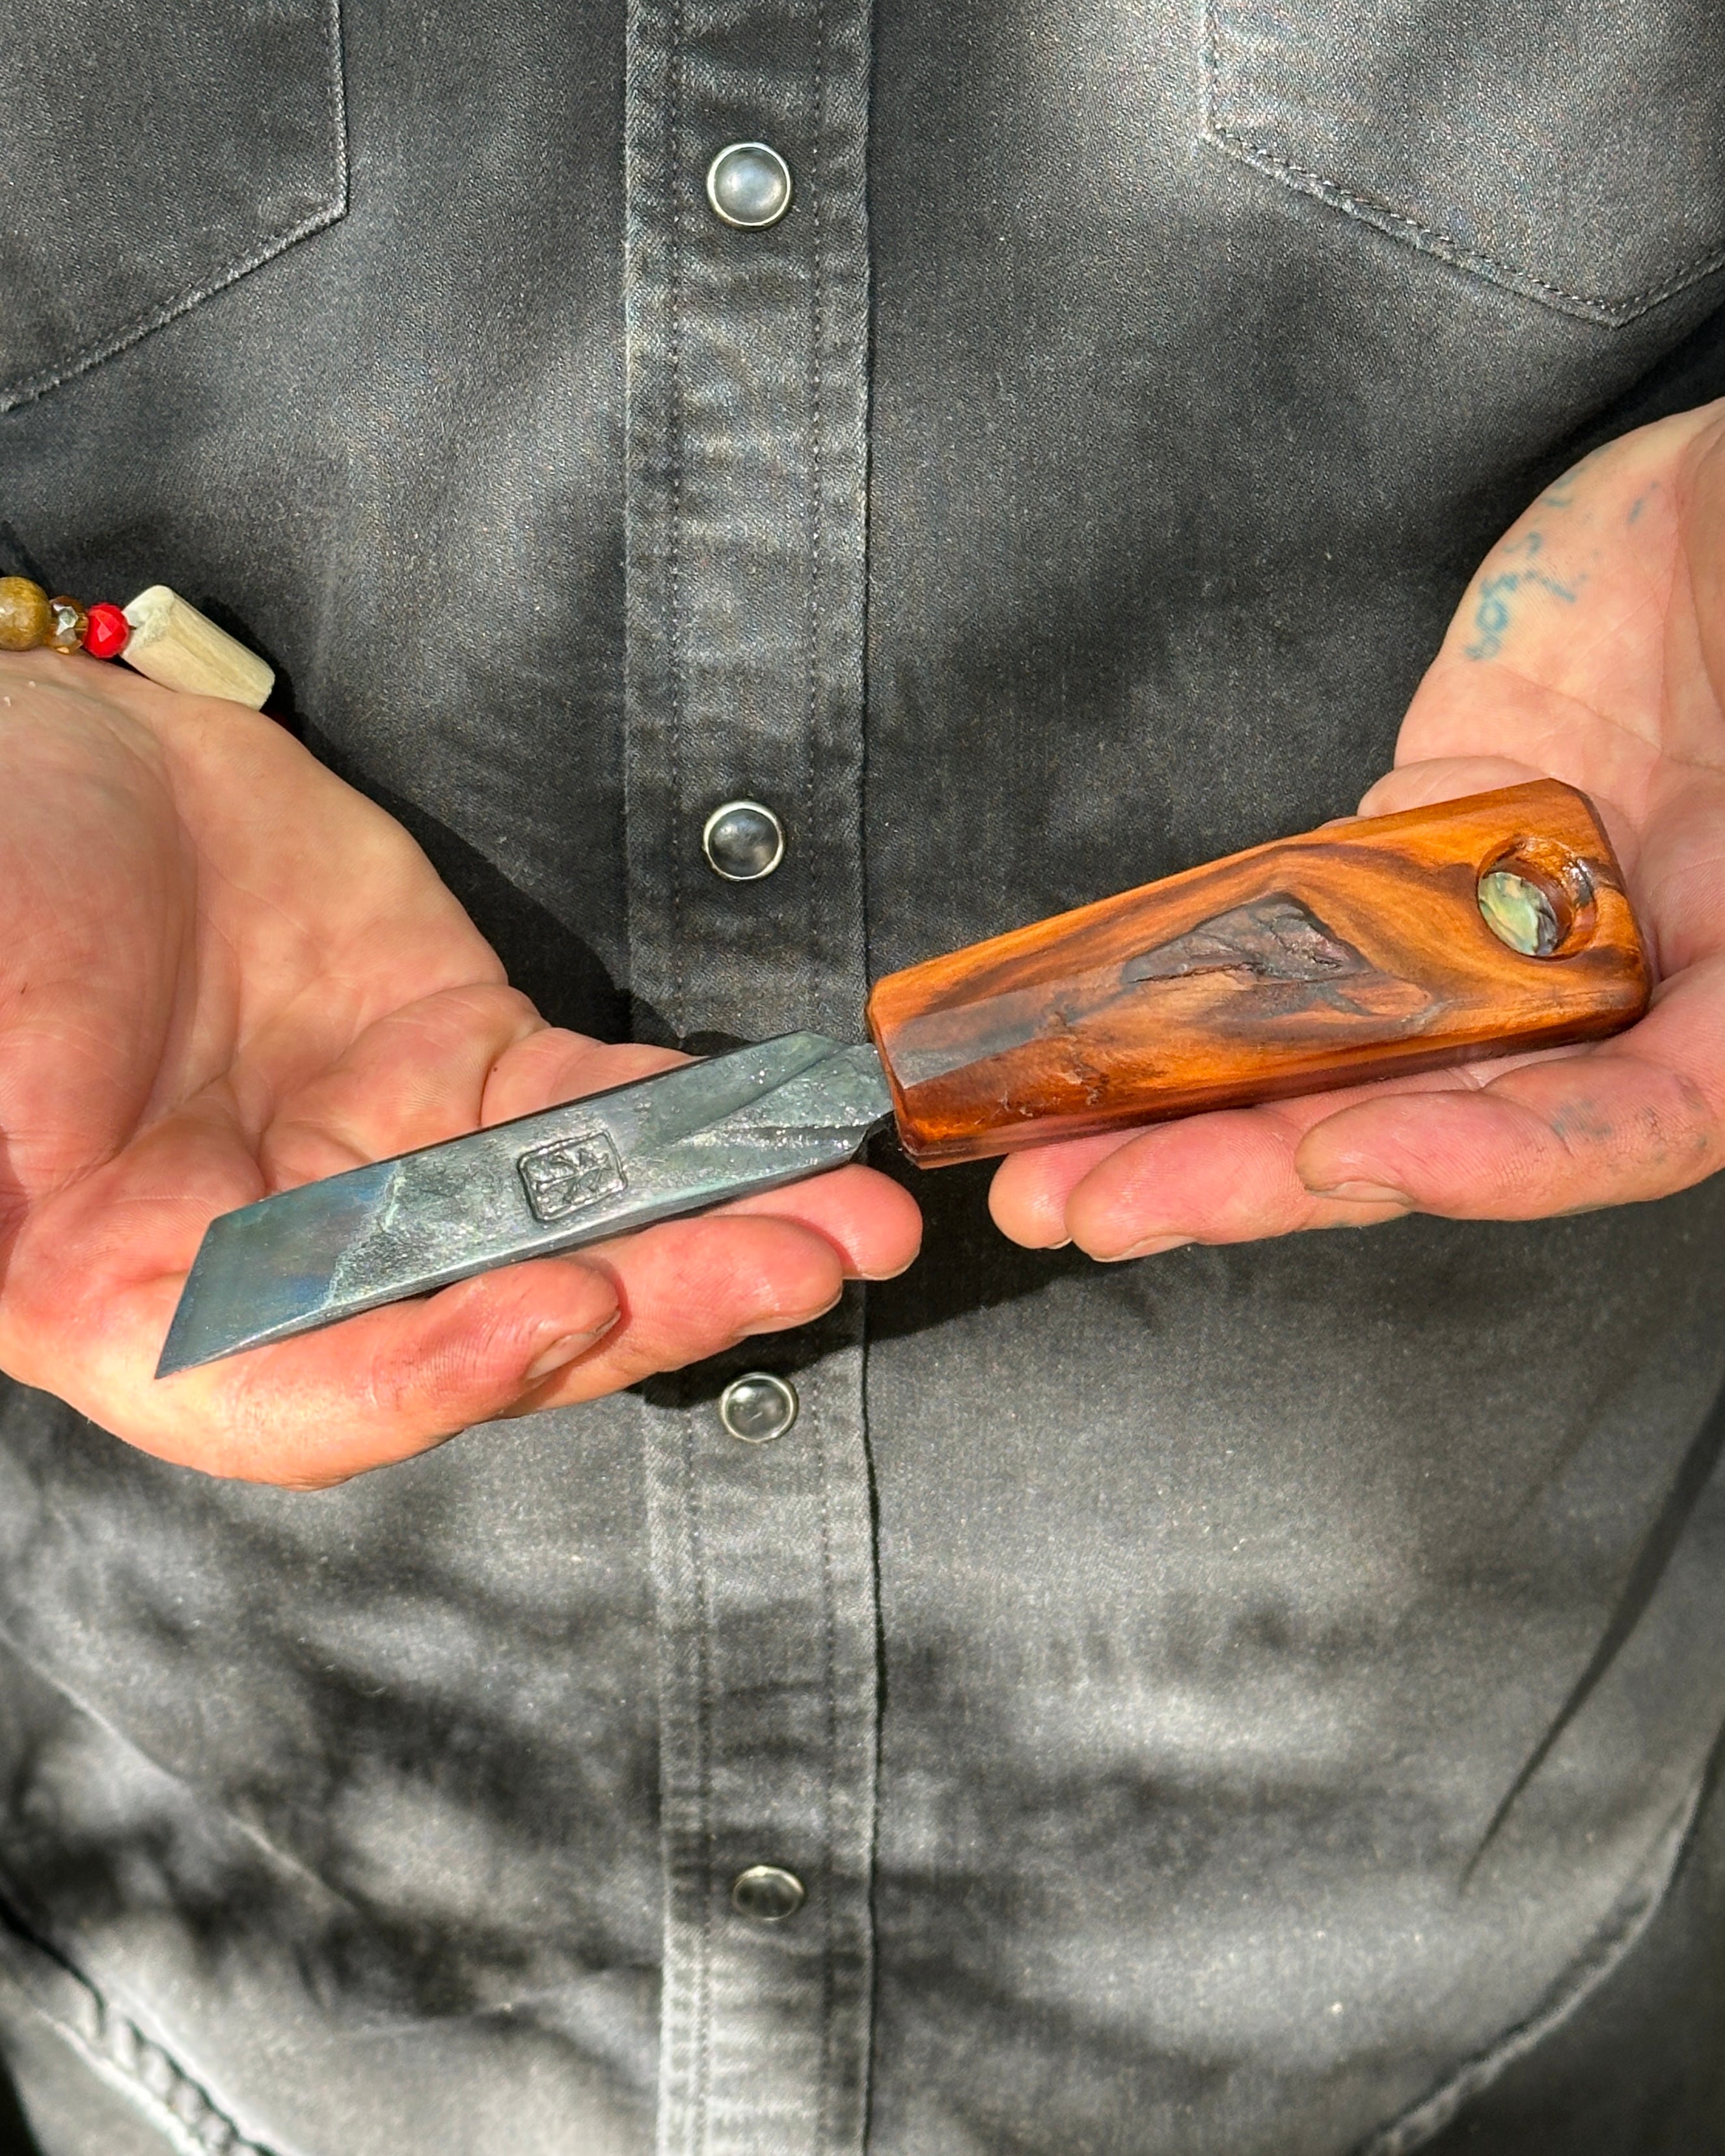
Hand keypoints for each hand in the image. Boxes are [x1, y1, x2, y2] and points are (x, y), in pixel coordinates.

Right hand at [0, 658, 918, 1483]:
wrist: (51, 761)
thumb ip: (20, 1171)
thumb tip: (50, 1259)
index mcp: (146, 1306)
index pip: (313, 1398)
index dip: (445, 1374)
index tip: (565, 1313)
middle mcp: (292, 1264)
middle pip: (496, 1322)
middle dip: (659, 1305)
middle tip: (799, 1267)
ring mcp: (395, 1166)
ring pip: (577, 1224)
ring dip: (720, 1225)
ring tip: (849, 1214)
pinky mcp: (463, 1063)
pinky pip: (596, 1109)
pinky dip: (697, 1117)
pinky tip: (786, 1120)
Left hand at [991, 399, 1724, 1258]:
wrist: (1724, 504)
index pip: (1629, 1127)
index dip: (1493, 1162)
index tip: (1342, 1153)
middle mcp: (1616, 987)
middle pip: (1433, 1122)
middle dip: (1260, 1176)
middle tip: (1108, 1206)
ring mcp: (1497, 930)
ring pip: (1341, 1054)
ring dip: (1191, 1119)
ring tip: (1053, 1167)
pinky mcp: (1411, 863)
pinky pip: (1294, 944)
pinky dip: (1195, 1000)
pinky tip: (1091, 1042)